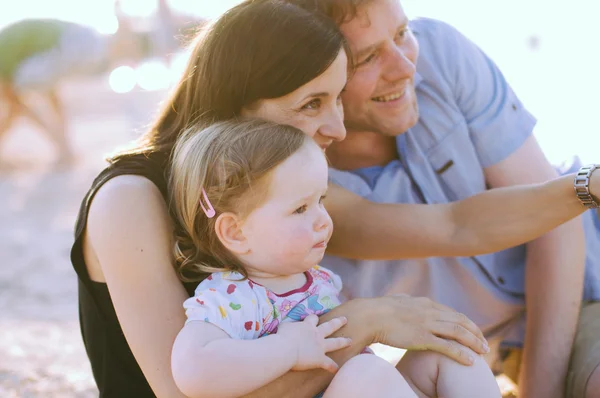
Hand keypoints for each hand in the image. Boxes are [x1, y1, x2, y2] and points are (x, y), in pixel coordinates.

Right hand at [277, 315, 351, 372]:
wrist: (286, 348)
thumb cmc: (283, 336)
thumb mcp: (284, 326)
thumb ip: (288, 325)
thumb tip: (288, 326)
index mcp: (308, 326)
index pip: (313, 319)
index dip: (314, 319)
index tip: (315, 318)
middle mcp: (317, 334)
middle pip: (330, 326)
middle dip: (338, 322)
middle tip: (345, 319)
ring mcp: (320, 346)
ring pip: (335, 343)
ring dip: (343, 342)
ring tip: (350, 341)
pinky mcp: (320, 359)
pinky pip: (329, 364)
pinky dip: (333, 367)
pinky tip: (336, 369)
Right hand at [367, 295, 488, 365]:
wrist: (369, 315)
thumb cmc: (378, 310)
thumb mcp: (397, 301)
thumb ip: (405, 301)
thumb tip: (404, 298)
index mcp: (425, 303)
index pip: (453, 313)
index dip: (467, 323)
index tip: (474, 332)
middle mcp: (430, 311)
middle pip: (461, 321)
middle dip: (476, 333)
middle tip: (485, 344)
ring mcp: (427, 323)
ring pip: (458, 332)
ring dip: (474, 342)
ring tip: (483, 352)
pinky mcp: (421, 337)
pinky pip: (447, 346)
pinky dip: (461, 353)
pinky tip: (470, 361)